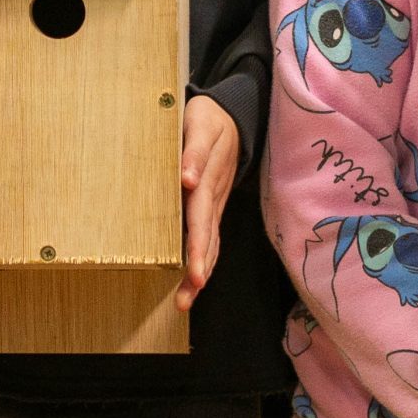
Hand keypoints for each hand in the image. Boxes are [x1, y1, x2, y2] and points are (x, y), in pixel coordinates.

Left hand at [176, 94, 239, 310]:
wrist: (233, 115)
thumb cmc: (209, 118)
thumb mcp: (201, 124)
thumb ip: (194, 151)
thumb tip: (188, 179)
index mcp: (208, 182)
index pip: (200, 220)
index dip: (198, 248)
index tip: (194, 275)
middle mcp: (213, 198)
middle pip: (207, 240)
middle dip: (198, 272)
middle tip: (184, 300)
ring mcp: (215, 204)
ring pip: (210, 243)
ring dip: (200, 272)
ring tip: (184, 301)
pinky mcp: (212, 205)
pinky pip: (209, 236)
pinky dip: (203, 259)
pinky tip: (193, 281)